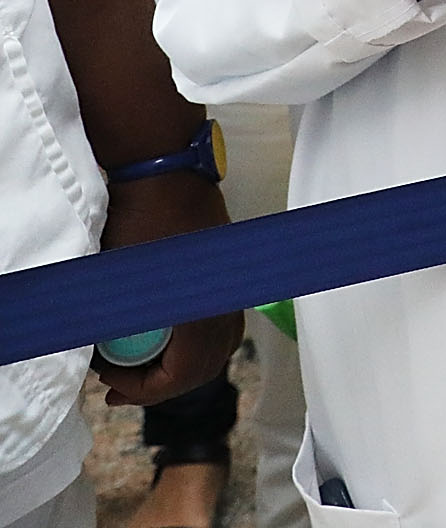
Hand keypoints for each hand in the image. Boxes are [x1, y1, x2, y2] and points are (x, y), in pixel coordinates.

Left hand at [91, 171, 239, 406]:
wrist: (166, 172)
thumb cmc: (139, 221)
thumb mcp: (117, 280)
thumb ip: (112, 326)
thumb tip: (98, 360)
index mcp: (202, 308)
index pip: (184, 374)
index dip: (146, 390)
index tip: (110, 384)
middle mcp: (225, 302)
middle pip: (205, 367)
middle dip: (161, 384)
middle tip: (118, 384)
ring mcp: (230, 287)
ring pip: (217, 347)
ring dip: (179, 364)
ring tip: (136, 365)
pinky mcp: (228, 275)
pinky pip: (219, 325)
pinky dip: (193, 342)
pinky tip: (161, 337)